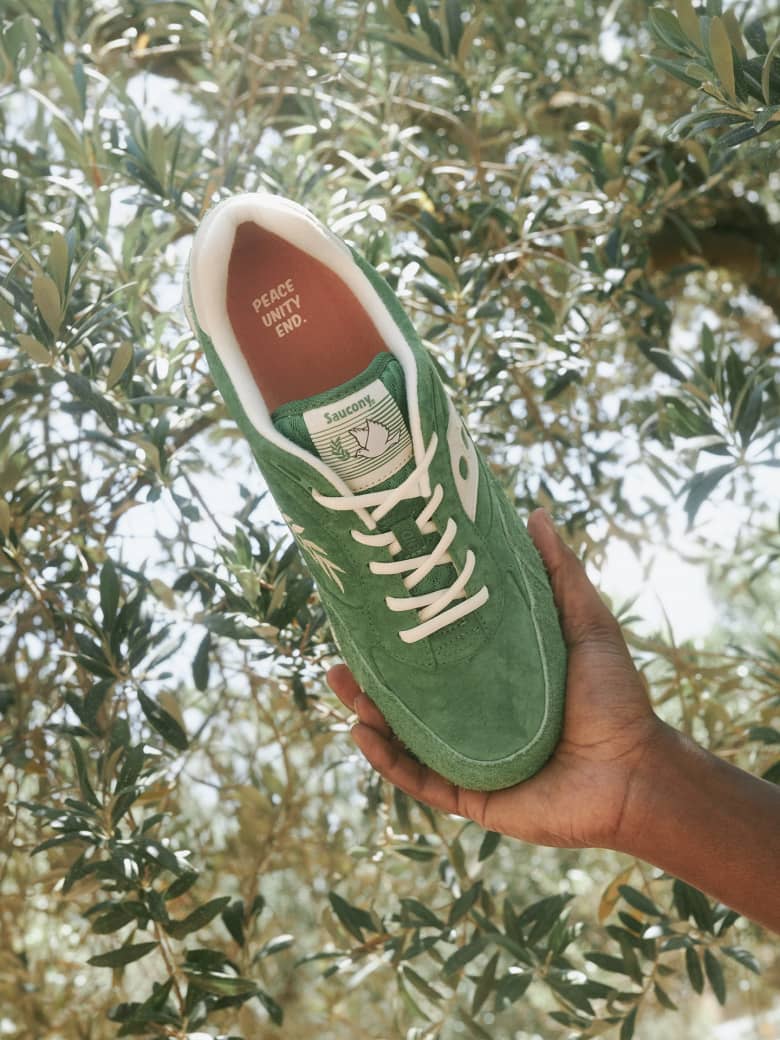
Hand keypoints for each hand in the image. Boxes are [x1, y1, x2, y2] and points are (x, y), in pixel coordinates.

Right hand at [327, 508, 663, 850]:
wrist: (636, 774)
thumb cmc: (618, 699)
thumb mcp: (587, 626)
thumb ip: (560, 574)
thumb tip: (536, 513)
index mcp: (496, 683)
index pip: (439, 659)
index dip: (403, 639)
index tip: (370, 611)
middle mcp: (477, 721)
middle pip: (409, 700)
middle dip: (368, 681)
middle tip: (338, 656)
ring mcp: (471, 760)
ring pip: (404, 739)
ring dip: (366, 715)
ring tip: (339, 685)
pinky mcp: (472, 797)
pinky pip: (420, 780)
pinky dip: (387, 762)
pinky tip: (360, 733)